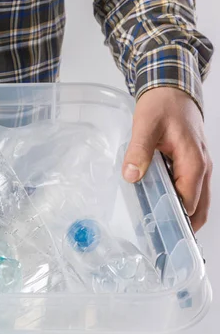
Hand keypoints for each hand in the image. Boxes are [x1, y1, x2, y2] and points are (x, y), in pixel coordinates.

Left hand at [123, 87, 211, 231]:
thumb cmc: (162, 106)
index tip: (159, 234)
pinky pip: (192, 190)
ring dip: (182, 216)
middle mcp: (202, 167)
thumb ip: (139, 151)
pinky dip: (181, 202)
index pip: (189, 201)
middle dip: (183, 227)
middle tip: (161, 243)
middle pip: (199, 208)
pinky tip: (161, 207)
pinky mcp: (194, 164)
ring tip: (160, 231)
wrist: (172, 90)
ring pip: (198, 201)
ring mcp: (200, 167)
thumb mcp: (145, 126)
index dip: (176, 220)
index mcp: (193, 161)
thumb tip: (132, 176)